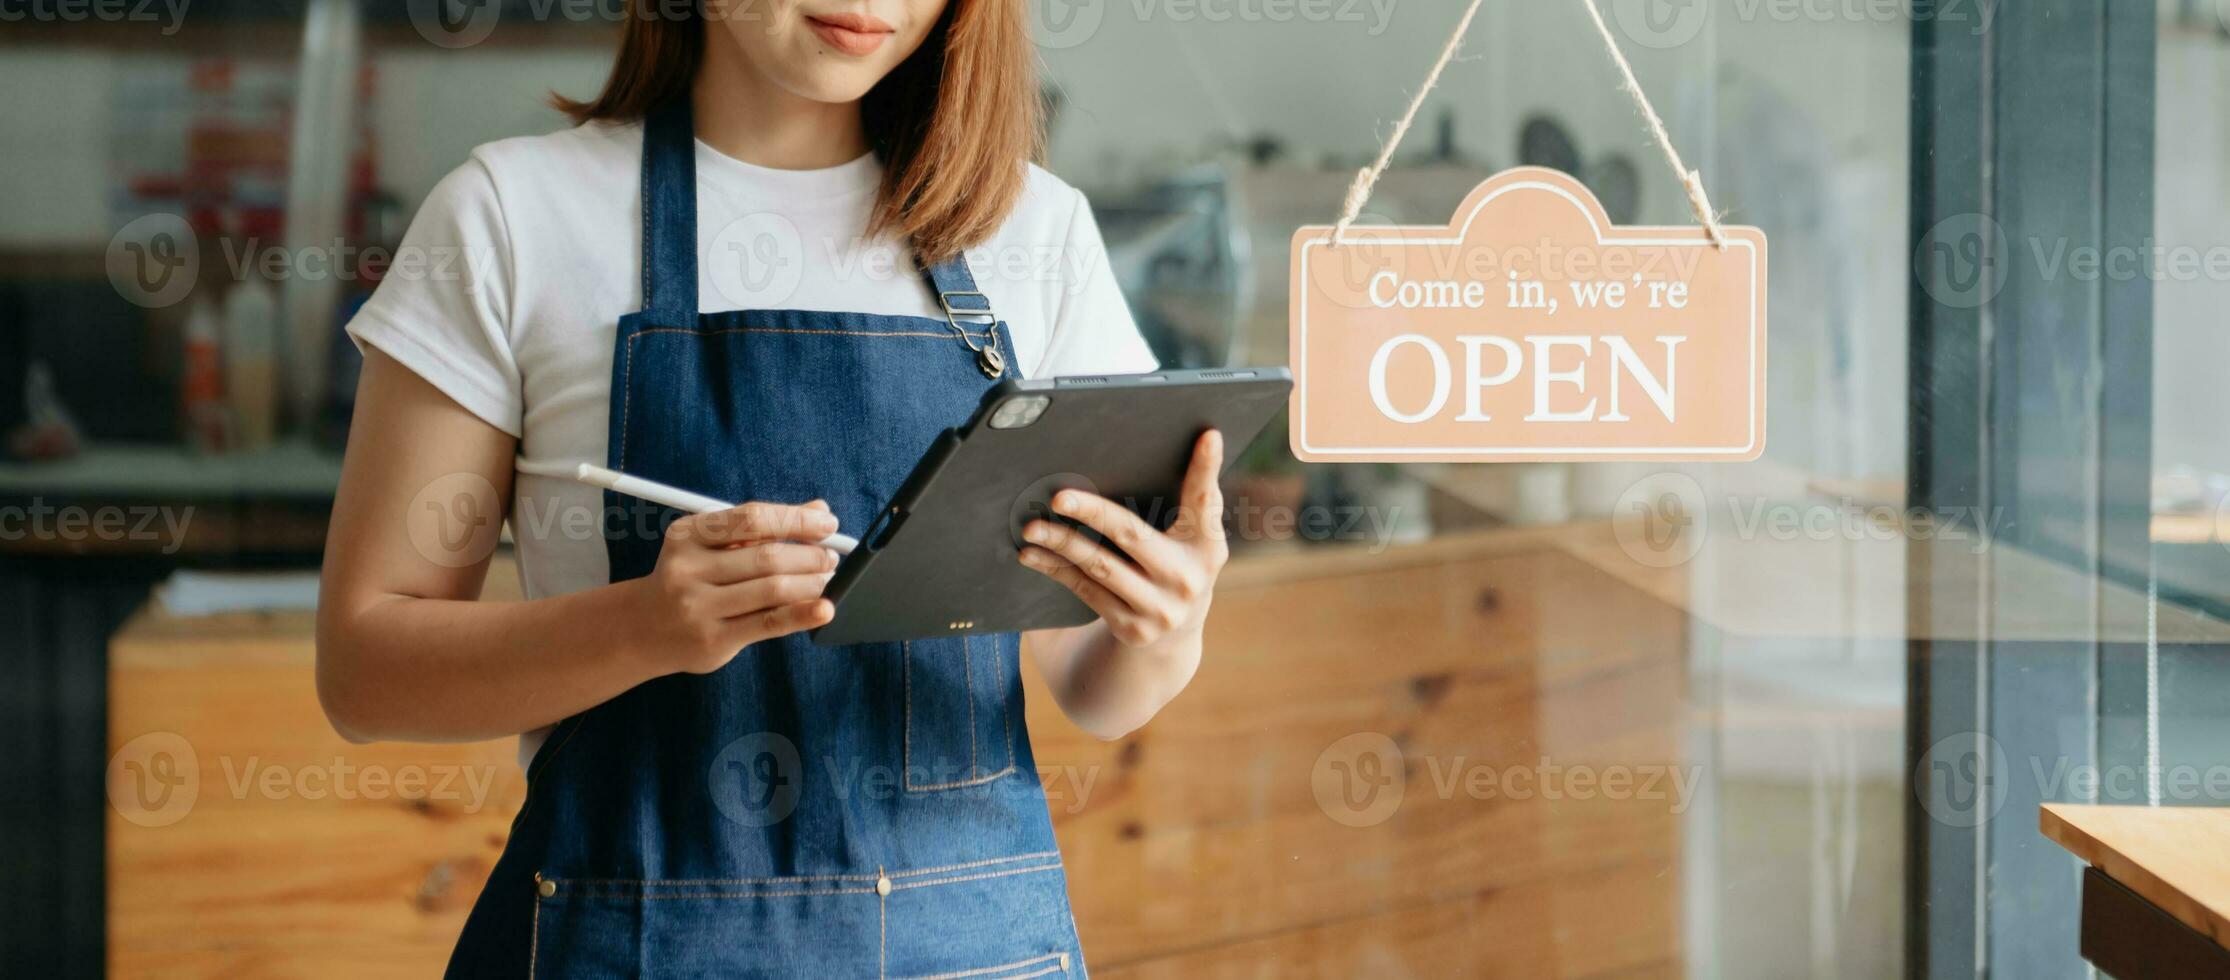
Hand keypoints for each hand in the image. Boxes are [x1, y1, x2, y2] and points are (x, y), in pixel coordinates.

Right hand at [631, 500, 840, 674]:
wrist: (643, 629)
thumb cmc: (690, 579)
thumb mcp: (713, 545)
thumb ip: (762, 527)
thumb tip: (819, 508)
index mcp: (687, 534)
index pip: (752, 518)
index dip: (796, 519)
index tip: (828, 523)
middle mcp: (687, 568)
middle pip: (765, 556)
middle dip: (809, 555)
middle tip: (832, 557)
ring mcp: (698, 606)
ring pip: (771, 589)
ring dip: (811, 582)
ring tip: (828, 579)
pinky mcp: (712, 639)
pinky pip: (768, 623)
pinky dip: (802, 614)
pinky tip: (825, 608)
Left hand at [1018, 430, 1228, 648]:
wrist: (1171, 639)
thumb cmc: (1172, 566)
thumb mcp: (1190, 542)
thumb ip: (1183, 506)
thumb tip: (1145, 446)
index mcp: (1207, 547)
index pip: (1204, 502)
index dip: (1206, 468)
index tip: (1207, 435)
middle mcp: (1187, 578)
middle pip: (1132, 534)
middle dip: (1092, 512)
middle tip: (1058, 497)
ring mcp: (1159, 607)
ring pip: (1099, 565)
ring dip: (1060, 542)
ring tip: (1030, 527)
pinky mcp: (1130, 627)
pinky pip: (1085, 589)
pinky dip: (1055, 568)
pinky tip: (1032, 554)